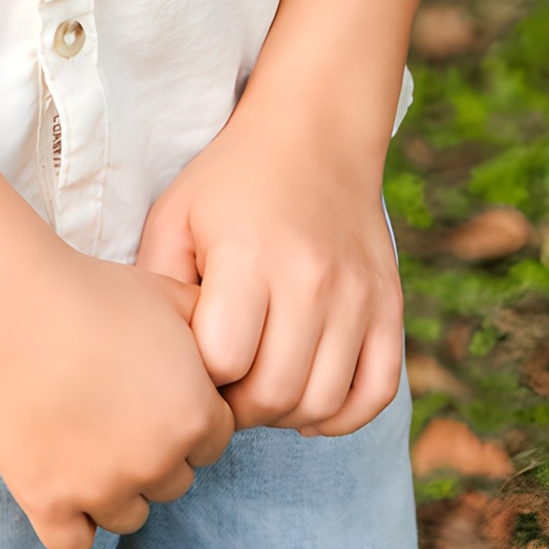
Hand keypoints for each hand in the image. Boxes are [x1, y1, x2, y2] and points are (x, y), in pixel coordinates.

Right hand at [0, 237, 234, 548]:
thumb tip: (229, 350)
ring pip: (130, 516)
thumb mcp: (171, 296)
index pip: (213, 442)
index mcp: (195, 417)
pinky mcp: (48, 504)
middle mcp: (157, 463)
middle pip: (174, 482)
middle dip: (155, 451)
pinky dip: (71, 523)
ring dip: (117, 488)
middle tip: (118, 410)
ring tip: (88, 441)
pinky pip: (74, 544)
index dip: (186, 414)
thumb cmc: (93, 293)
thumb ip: (213, 328)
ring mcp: (102, 490)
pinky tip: (63, 485)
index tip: (154, 391)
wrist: (13, 306)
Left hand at [136, 86, 404, 435]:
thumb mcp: (175, 217)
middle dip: (240, 407)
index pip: (224, 364)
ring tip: (264, 387)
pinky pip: (377, 392)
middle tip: (226, 387)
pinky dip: (344, 415)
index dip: (201, 377)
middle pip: (274, 395)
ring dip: (287, 415)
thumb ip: (160, 290)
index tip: (195, 362)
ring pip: (324, 403)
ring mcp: (357, 295)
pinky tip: (311, 398)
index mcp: (250, 257)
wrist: (314, 134)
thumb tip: (163, 365)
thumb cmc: (231, 182)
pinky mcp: (388, 304)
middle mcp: (311, 279)